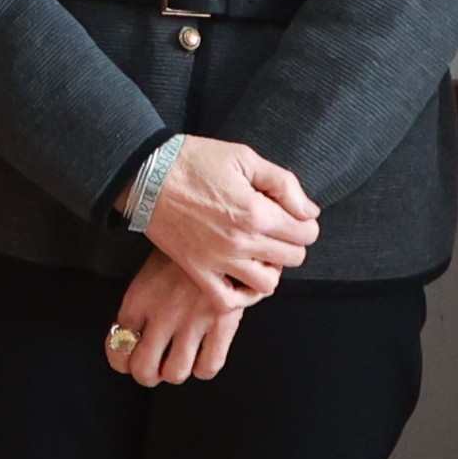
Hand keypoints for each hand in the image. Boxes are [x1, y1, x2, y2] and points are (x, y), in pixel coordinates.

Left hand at [105, 252, 249, 385]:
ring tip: (178, 361)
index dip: (120, 360)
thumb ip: (140, 303)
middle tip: (153, 368)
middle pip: (143, 369)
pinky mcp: (222, 323)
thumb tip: (132, 332)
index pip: (117, 346)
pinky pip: (209, 366)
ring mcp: (193, 321)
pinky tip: (202, 357)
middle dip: (146, 374)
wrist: (220, 227)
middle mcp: (162, 315)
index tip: (126, 359)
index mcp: (139, 299)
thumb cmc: (183, 245)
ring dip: (175, 372)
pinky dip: (204, 368)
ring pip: (175, 373)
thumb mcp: (150, 269)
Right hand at [144, 136, 317, 299]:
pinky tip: (242, 276)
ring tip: (260, 251)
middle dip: (292, 242)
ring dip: (271, 268)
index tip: (292, 213)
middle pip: (293, 258)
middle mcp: (241, 242)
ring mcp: (218, 261)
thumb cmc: (195, 160)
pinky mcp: (198, 271)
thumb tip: (309, 211)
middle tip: (276, 228)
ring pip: (267, 284)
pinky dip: (241, 294)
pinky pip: (228, 300)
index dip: (305, 221)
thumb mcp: (245, 157)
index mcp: (257, 212)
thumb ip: (284, 184)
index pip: (306, 232)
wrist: (147, 174)